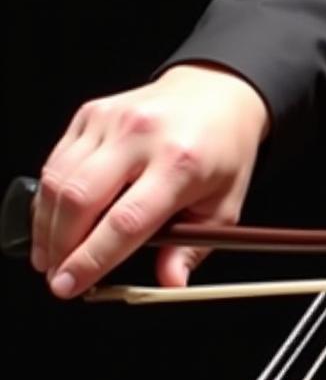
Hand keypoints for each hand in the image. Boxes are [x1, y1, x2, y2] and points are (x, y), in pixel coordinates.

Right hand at [32, 64, 269, 297]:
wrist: (217, 94)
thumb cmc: (223, 150)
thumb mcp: (224, 204)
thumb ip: (193, 248)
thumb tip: (170, 283)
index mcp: (181, 163)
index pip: (126, 221)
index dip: (91, 259)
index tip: (70, 285)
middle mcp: (142, 136)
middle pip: (80, 200)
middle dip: (60, 247)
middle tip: (57, 275)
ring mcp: (113, 120)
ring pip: (59, 181)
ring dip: (47, 225)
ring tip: (52, 253)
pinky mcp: (92, 113)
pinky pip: (57, 160)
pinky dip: (50, 195)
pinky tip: (57, 217)